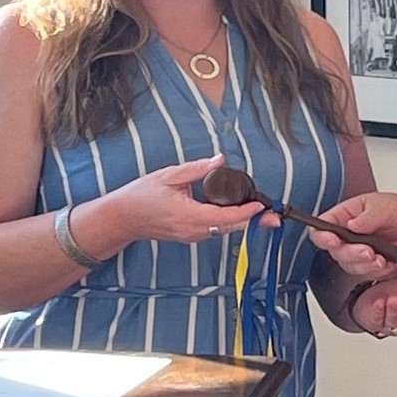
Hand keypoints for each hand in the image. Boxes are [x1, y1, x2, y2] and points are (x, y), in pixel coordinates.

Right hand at [112, 155, 276, 246]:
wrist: (122, 219)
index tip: (261, 206)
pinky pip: (213, 231)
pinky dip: (227, 223)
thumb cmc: (140, 197)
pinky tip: (237, 213)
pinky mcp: (189, 236)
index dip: (246, 213)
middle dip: (252, 221)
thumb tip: (219, 160)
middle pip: (230, 228)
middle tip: (274, 216)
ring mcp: (191, 236)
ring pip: (223, 231)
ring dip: (241, 222)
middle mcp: (192, 231)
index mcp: (188, 216)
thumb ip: (196, 169)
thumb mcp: (169, 176)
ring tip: (261, 212)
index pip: (225, 218)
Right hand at [308, 192, 396, 280]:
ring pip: (351, 267)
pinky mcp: (369, 267)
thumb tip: (352, 224)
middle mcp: (346, 238)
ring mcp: (357, 255)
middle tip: (368, 251)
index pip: (321, 230)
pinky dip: (380, 272)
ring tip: (382, 259)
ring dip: (366, 265)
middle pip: (336, 253)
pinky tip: (390, 263)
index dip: (323, 237)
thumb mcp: (384, 206)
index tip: (333, 240)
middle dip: (352, 254)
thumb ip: (368, 216)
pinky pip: (369, 275)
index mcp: (343, 218)